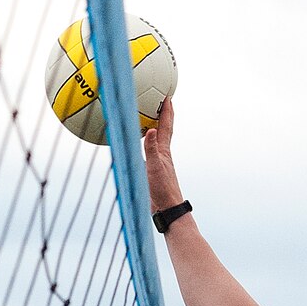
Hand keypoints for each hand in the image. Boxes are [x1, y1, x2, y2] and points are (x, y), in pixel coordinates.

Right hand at [143, 97, 184, 211]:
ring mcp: (157, 163)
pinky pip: (146, 152)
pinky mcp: (151, 171)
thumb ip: (151, 149)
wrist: (167, 209)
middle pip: (162, 129)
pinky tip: (138, 146)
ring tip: (149, 118)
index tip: (168, 95)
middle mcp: (161, 154)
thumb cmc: (162, 190)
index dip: (167, 111)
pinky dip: (143, 144)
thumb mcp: (154, 168)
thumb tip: (150, 130)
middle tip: (161, 100)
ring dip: (152, 128)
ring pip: (155, 140)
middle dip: (162, 115)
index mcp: (163, 151)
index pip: (166, 126)